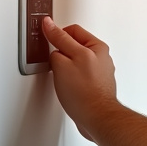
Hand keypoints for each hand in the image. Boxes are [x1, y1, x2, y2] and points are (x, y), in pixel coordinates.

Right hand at [41, 16, 120, 139]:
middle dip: (61, 51)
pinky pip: (80, 75)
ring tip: (60, 75)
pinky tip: (66, 86)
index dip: (55, 33)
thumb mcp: (64, 61)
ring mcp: (100, 72)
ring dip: (66, 66)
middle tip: (52, 60)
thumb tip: (50, 27)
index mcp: (97, 47)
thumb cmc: (85, 93)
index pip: (71, 30)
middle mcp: (101, 58)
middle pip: (75, 45)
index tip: (45, 34)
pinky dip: (71, 78)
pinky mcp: (96, 85)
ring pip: (77, 61)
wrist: (96, 118)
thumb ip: (57, 41)